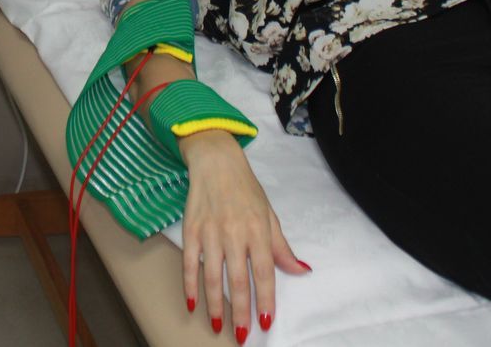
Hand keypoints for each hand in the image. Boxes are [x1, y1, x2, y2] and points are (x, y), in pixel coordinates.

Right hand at [180, 130, 308, 339]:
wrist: (216, 162)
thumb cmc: (246, 190)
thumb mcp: (269, 215)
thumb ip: (282, 247)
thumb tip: (301, 271)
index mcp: (258, 230)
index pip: (265, 272)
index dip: (266, 299)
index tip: (266, 321)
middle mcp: (235, 233)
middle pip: (238, 279)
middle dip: (241, 310)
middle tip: (242, 334)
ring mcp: (210, 232)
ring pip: (212, 275)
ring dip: (215, 303)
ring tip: (219, 325)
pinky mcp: (191, 230)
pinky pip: (189, 263)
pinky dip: (189, 285)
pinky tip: (192, 303)